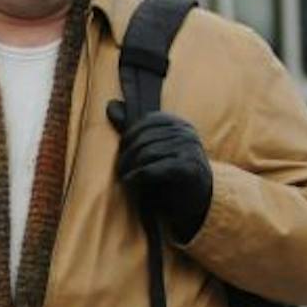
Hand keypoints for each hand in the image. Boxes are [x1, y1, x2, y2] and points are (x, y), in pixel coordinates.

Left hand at [106, 100, 214, 244]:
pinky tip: (129, 182)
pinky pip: (153, 169)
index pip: (147, 121)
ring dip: (130, 167)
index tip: (122, 152)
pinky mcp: (188, 169)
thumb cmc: (172, 174)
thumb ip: (134, 129)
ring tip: (123, 177)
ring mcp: (190, 150)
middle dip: (127, 155)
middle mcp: (187, 133)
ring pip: (146, 153)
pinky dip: (137, 176)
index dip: (129, 136)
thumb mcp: (155, 148)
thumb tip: (110, 105)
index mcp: (179, 124)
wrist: (197, 201)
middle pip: (144, 138)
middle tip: (119, 169)